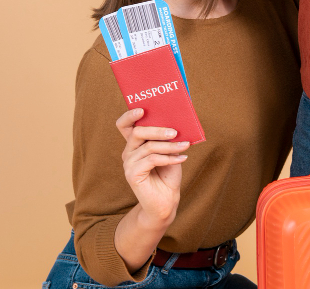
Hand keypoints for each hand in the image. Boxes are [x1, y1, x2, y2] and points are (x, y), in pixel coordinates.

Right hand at [116, 108, 187, 225]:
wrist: (166, 200)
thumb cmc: (168, 174)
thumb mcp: (170, 151)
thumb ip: (168, 138)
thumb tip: (176, 122)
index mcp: (135, 144)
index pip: (124, 125)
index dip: (129, 116)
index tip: (142, 109)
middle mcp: (128, 152)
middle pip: (137, 132)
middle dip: (158, 130)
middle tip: (175, 132)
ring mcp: (128, 164)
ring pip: (148, 147)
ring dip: (169, 145)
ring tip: (185, 146)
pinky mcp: (132, 175)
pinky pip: (152, 160)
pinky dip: (169, 158)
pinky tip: (182, 158)